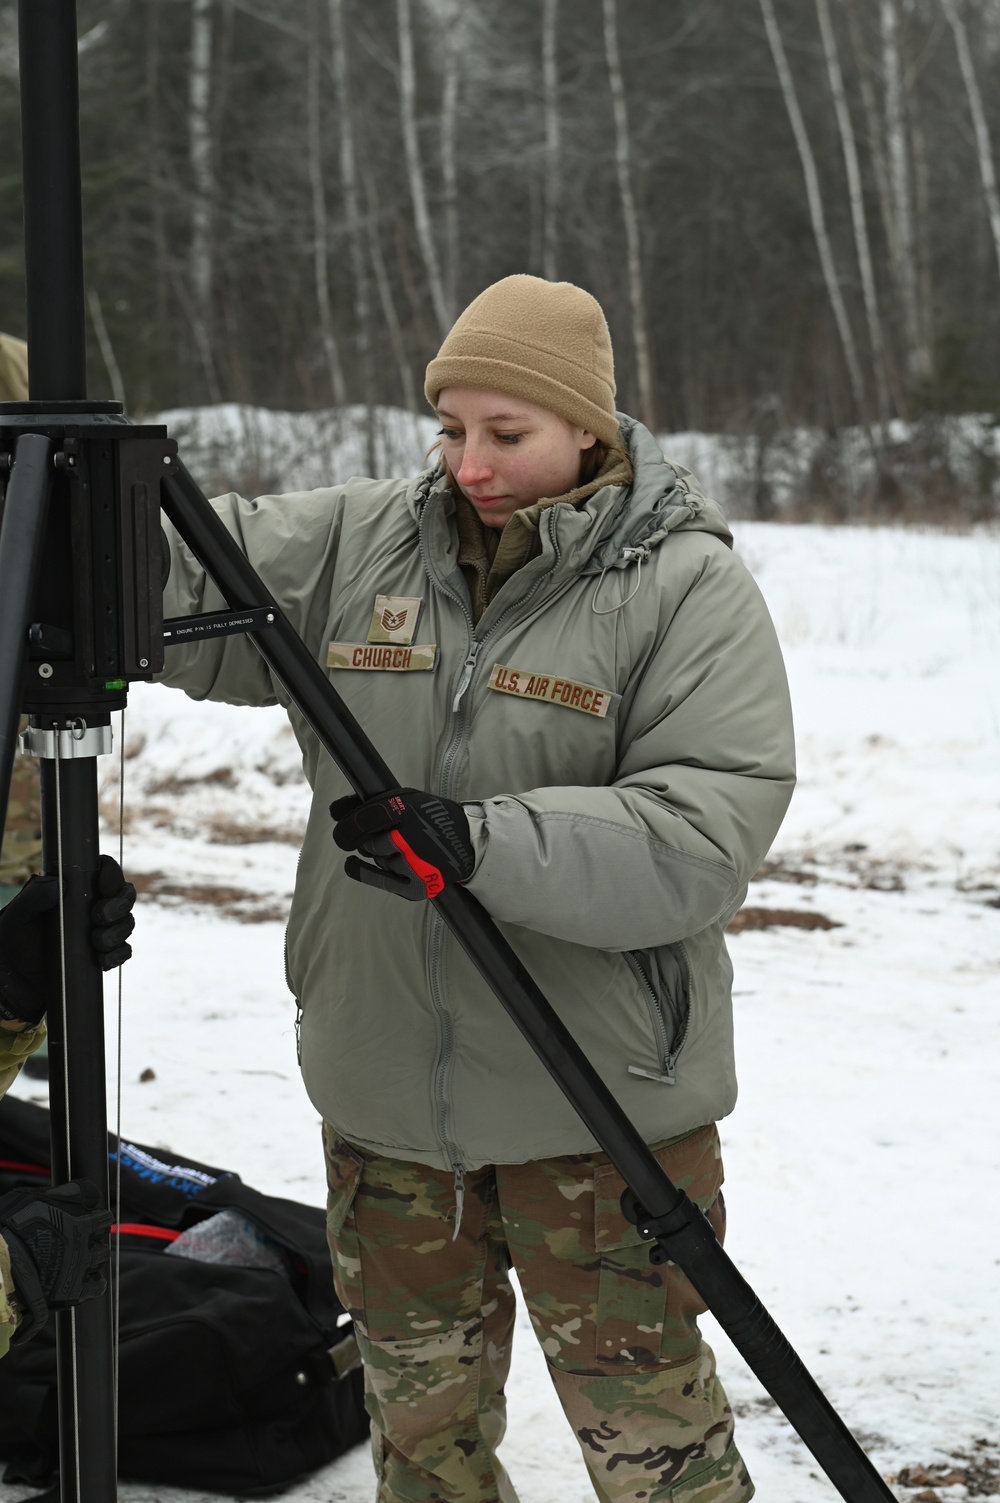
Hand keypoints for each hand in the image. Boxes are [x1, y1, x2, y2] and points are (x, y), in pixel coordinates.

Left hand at [0, 855, 136, 1024]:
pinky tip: (101, 960)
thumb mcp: (16, 916)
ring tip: (96, 943)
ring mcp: (100, 931)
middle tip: (99, 917)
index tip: (103, 885)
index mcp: (75, 890)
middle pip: (125, 896)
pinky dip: (117, 955)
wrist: (13, 980)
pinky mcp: (102, 956)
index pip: (104, 872)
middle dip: (119, 905)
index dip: (111, 874)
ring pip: (126, 923)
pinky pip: (123, 952)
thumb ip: (34, 896)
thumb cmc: (12, 941)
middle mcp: (91, 907)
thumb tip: (60, 884)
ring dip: (117, 932)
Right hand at [0, 1178, 110, 1341]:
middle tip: (75, 1238)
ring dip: (91, 1256)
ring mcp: (82, 1263)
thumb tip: (74, 1191)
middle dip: (90, 1235)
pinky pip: (97, 1285)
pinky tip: (78, 1279)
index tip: (82, 1216)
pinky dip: (90, 1282)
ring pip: (101, 1256)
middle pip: (103, 1233)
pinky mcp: (75, 1289)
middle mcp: (85, 1237)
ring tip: (73, 1258)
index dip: (91, 1213)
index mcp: (79, 1212)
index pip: (100, 1209)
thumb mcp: (32, 1198)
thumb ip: (60, 1194)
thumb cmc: (8, 1228)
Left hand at [330, 788, 474, 899]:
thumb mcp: (408, 800)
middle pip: (368, 842)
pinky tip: (351, 865)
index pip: (363, 819)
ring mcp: (411, 863)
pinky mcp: (416, 885)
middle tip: (378, 836)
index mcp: (406, 810)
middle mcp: (407, 838)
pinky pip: (380, 880)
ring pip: (377, 858)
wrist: (470, 843)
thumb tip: (333, 810)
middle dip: (366, 839)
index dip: (348, 823)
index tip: (339, 823)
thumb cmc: (433, 818)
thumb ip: (371, 804)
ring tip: (401, 847)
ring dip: (379, 853)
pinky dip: (364, 872)